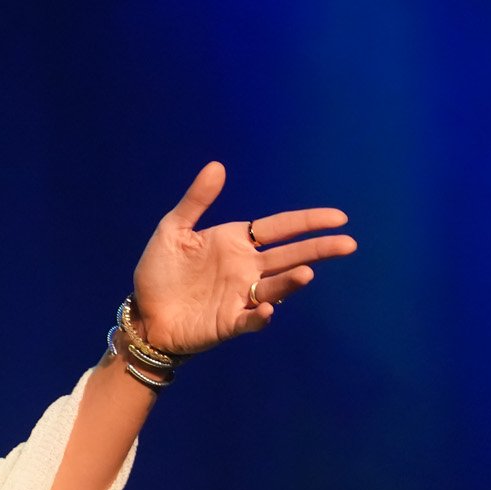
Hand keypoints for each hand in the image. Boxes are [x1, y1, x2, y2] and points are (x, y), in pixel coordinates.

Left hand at [130, 161, 356, 354]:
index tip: (338, 218)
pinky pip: (250, 319)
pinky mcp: (230, 323)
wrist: (142, 314)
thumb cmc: (159, 272)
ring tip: (307, 273)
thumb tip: (217, 166)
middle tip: (348, 244)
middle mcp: (246, 269)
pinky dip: (260, 315)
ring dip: (291, 281)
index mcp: (236, 243)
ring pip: (275, 287)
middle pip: (289, 256)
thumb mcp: (173, 230)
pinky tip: (265, 308)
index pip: (280, 228)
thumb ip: (196, 201)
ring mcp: (241, 297)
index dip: (308, 222)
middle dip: (318, 249)